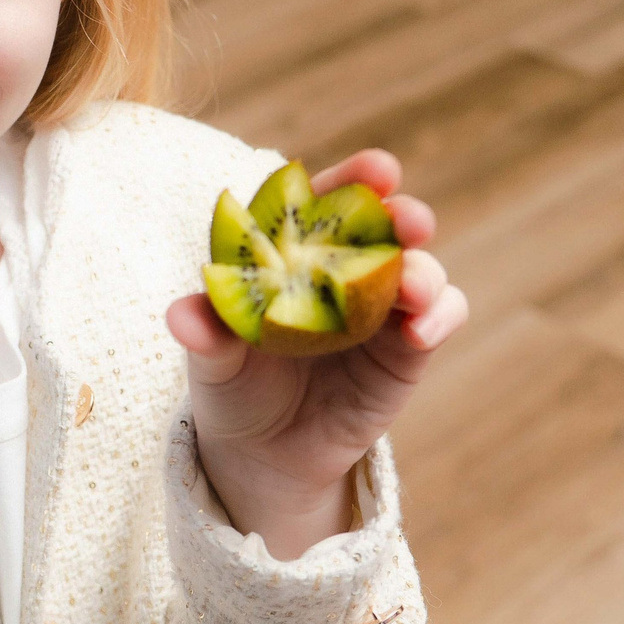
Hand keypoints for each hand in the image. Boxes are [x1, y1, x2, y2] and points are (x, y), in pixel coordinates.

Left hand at [165, 149, 467, 560]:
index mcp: (296, 250)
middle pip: (386, 226)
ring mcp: (383, 305)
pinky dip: (440, 315)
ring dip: (425, 270)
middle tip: (407, 220)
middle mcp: (345, 267)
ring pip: (421, 269)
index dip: (355, 178)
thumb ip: (206, 333)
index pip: (327, 201)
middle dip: (404, 214)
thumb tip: (183, 316)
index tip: (379, 170)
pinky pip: (440, 317)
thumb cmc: (233, 384)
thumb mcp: (213, 360)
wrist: (262, 453)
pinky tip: (420, 331)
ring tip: (412, 288)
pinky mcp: (408, 347)